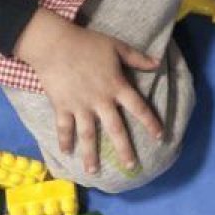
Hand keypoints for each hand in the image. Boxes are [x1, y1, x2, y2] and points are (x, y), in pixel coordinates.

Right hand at [16, 8, 164, 174]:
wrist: (54, 44)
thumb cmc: (87, 43)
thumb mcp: (116, 47)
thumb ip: (137, 58)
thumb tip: (158, 63)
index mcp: (117, 86)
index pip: (139, 108)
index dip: (151, 122)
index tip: (160, 136)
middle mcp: (100, 100)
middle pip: (116, 129)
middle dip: (124, 149)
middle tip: (131, 166)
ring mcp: (80, 106)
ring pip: (88, 135)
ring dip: (91, 154)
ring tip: (93, 172)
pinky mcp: (62, 106)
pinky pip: (64, 127)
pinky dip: (64, 140)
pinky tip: (66, 153)